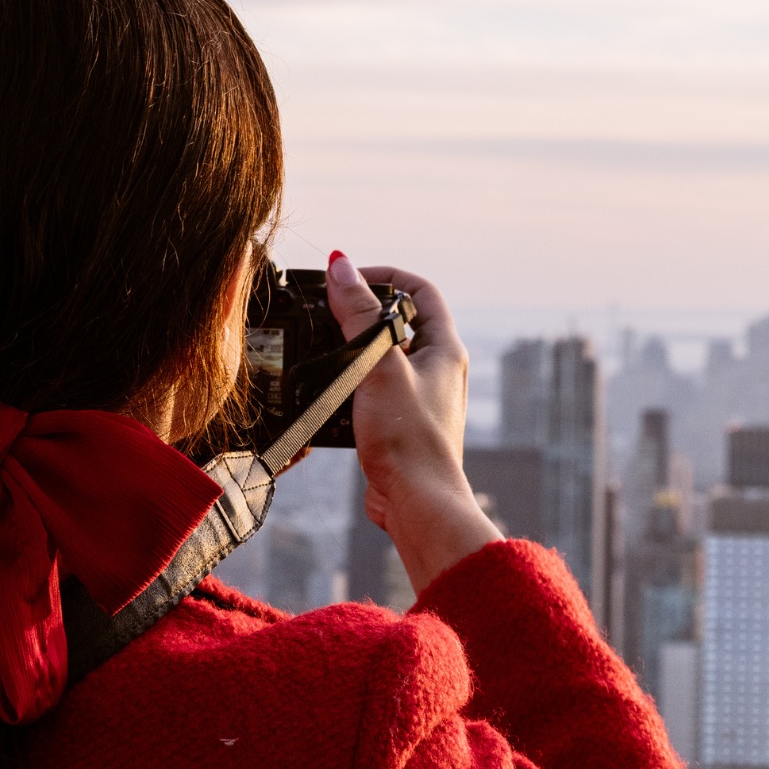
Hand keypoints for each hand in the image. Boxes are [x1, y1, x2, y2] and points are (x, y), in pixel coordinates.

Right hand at [323, 251, 502, 596]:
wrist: (417, 502)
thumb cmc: (408, 437)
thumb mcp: (379, 365)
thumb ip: (358, 315)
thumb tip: (342, 266)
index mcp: (445, 348)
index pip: (420, 290)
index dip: (385, 275)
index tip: (347, 278)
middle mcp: (439, 370)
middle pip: (400, 322)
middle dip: (363, 312)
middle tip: (326, 311)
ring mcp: (421, 399)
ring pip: (384, 358)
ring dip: (354, 350)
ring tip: (323, 348)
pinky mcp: (401, 425)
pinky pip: (375, 390)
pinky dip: (351, 384)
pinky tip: (328, 390)